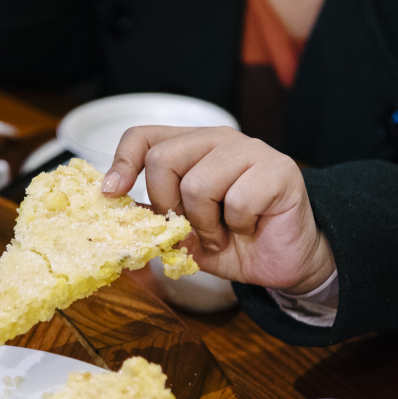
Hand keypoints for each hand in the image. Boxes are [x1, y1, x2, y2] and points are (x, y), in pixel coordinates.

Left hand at [102, 125, 334, 293]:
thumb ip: (155, 223)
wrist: (285, 261)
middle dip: (167, 205)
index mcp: (189, 148)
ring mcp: (250, 150)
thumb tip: (117, 221)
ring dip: (205, 223)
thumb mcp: (184, 236)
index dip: (122, 163)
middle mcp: (217, 140)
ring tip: (222, 233)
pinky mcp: (280, 169)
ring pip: (197, 183)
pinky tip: (250, 227)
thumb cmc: (234, 241)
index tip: (113, 193)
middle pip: (162, 159)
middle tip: (189, 226)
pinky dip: (238, 226)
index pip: (142, 137)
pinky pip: (238, 200)